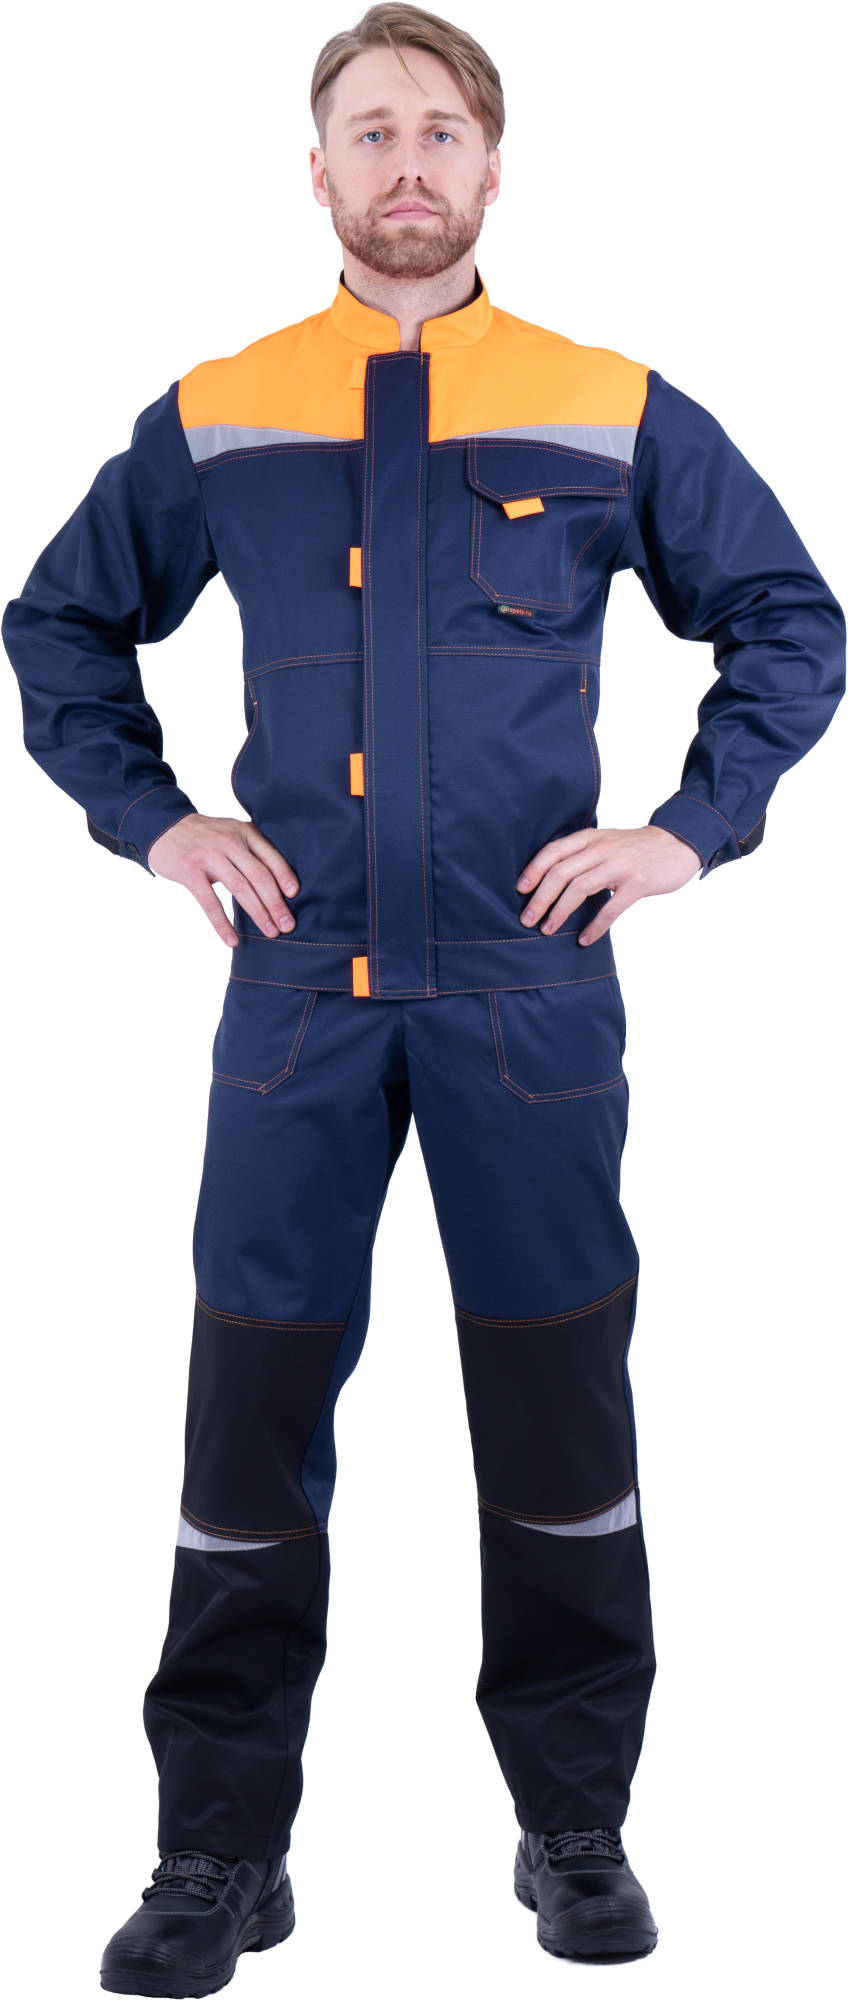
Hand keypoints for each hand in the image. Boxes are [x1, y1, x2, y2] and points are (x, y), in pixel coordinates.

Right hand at [147, 814, 299, 948]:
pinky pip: (211, 903)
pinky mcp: (191, 871)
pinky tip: (233, 940)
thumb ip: (252, 850)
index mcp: (244, 833)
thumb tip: (281, 883)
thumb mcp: (232, 833)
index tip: (295, 896)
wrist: (165, 828)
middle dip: (276, 904)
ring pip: (240, 889)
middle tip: (287, 925)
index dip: (285, 877)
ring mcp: (209, 856)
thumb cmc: (206, 837)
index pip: (271, 857)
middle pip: (259, 876)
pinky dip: (223, 924)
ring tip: (269, 932)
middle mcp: (230, 842)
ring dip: (258, 914)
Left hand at [517, 824, 701, 945]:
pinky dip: (594, 926)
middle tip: (527, 919)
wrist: (678, 844)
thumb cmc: (637, 849)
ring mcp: (620, 865)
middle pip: (561, 873)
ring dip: (560, 912)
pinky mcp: (637, 883)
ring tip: (547, 930)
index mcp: (591, 838)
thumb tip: (551, 877)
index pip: (554, 851)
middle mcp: (602, 848)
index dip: (534, 870)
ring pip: (579, 889)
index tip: (521, 889)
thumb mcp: (607, 842)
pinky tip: (584, 939)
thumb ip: (583, 854)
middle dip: (540, 898)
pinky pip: (610, 908)